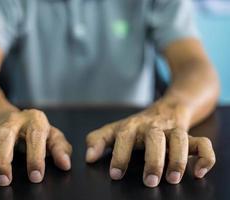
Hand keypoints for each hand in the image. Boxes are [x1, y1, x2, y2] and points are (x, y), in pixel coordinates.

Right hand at [0, 109, 71, 185]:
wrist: (10, 117)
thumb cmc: (34, 131)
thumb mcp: (51, 136)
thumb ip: (60, 148)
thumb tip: (65, 165)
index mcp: (34, 119)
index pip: (35, 136)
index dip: (35, 157)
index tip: (36, 177)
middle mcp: (12, 119)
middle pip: (3, 135)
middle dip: (2, 160)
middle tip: (4, 181)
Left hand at [85, 101, 214, 186]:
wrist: (166, 109)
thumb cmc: (137, 125)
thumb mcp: (115, 129)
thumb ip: (98, 140)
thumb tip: (88, 158)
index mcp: (132, 126)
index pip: (124, 137)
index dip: (119, 155)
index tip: (116, 175)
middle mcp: (153, 127)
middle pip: (155, 138)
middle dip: (153, 160)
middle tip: (149, 181)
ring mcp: (173, 130)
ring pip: (180, 139)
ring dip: (178, 159)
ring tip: (173, 179)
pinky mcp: (189, 135)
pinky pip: (203, 143)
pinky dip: (205, 157)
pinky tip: (198, 172)